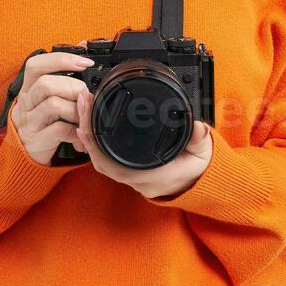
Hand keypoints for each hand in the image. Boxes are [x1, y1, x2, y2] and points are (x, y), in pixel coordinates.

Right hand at [8, 48, 96, 165]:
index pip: (36, 65)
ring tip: (83, 117)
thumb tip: (82, 44)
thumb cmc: (43, 120)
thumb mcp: (48, 95)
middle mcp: (25, 103)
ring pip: (54, 106)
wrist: (26, 155)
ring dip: (76, 110)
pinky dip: (77, 132)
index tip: (85, 62)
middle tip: (85, 96)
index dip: (60, 59)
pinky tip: (80, 136)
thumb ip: (63, 72)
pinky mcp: (37, 142)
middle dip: (73, 87)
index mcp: (28, 88)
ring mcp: (29, 123)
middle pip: (46, 84)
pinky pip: (60, 131)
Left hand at [76, 82, 212, 199]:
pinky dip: (93, 144)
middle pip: (101, 160)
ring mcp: (131, 178)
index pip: (117, 166)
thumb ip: (199, 139)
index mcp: (153, 176)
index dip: (97, 146)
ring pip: (100, 161)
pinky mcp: (128, 172)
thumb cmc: (197, 167)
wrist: (197, 182)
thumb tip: (198, 127)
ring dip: (88, 135)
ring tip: (83, 107)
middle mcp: (138, 180)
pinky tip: (86, 126)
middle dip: (88, 131)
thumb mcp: (203, 151)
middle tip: (84, 102)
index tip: (88, 122)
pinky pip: (104, 162)